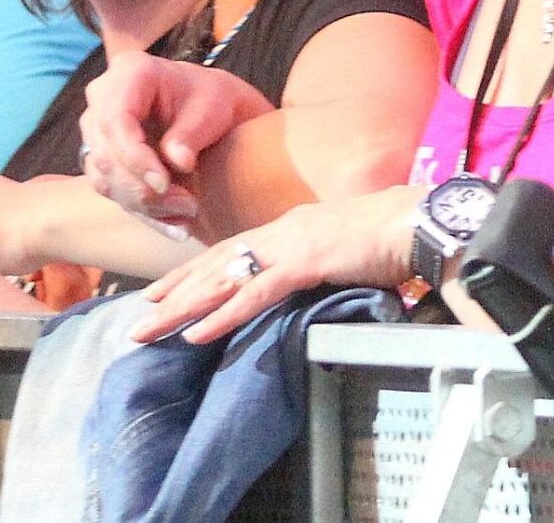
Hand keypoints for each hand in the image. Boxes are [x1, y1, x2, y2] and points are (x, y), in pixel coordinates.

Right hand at [80, 53, 274, 221]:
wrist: (214, 112)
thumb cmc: (215, 100)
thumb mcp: (215, 107)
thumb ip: (193, 132)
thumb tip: (178, 162)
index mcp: (130, 72)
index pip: (115, 119)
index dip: (134, 156)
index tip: (164, 183)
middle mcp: (103, 97)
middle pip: (105, 152)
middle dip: (143, 187)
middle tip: (189, 206)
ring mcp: (97, 129)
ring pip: (105, 177)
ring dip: (145, 204)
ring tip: (188, 215)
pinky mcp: (101, 158)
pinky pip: (111, 191)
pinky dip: (143, 212)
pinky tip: (175, 224)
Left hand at [128, 187, 417, 344]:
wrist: (416, 221)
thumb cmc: (388, 237)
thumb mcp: (340, 250)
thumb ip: (317, 263)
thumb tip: (307, 282)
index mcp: (286, 229)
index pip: (227, 251)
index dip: (190, 271)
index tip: (159, 291)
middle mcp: (278, 232)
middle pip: (213, 264)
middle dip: (173, 291)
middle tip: (138, 317)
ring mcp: (289, 246)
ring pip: (222, 279)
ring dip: (183, 307)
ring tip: (149, 329)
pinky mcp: (305, 263)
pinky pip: (256, 293)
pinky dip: (224, 314)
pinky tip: (197, 333)